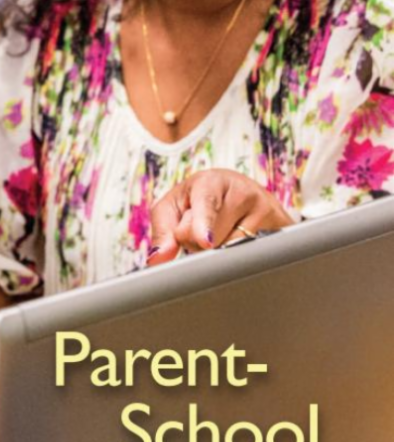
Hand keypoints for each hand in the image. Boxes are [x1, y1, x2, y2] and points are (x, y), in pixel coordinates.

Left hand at [148, 170, 294, 264]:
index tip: (205, 240)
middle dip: (198, 246)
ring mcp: (267, 209)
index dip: (205, 223)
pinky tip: (241, 241)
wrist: (239, 190)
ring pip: (235, 252)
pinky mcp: (283, 227)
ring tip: (222, 233)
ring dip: (220, 255)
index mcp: (210, 181)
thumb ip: (163, 230)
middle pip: (214, 239)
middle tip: (201, 231)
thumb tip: (159, 258)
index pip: (207, 203)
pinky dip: (243, 259)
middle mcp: (242, 191)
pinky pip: (257, 257)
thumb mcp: (174, 206)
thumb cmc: (198, 199)